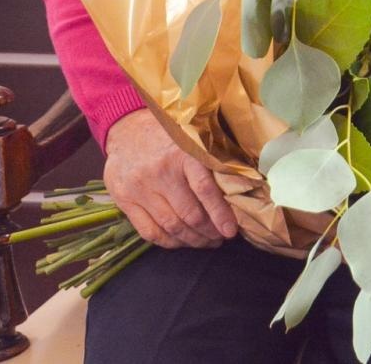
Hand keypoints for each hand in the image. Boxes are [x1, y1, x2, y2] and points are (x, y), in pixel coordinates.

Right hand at [103, 108, 238, 248]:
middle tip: (220, 238)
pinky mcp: (125, 200)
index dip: (220, 214)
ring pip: (171, 226)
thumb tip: (245, 185)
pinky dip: (168, 242)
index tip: (231, 231)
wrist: (128, 128)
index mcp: (183, 154)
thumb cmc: (169, 135)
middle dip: (209, 232)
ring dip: (192, 240)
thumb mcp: (193, 140)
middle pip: (189, 214)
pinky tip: (180, 241)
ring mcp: (141, 188)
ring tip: (205, 242)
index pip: (205, 190)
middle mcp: (161, 172)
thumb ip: (213, 162)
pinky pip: (149, 231)